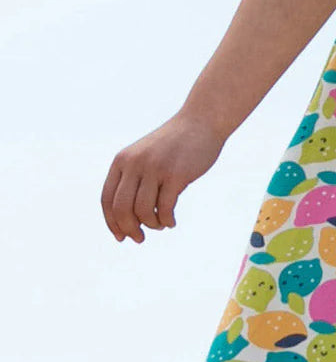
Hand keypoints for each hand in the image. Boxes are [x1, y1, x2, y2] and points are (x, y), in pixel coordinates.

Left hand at [101, 112, 225, 242]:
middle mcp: (135, 163)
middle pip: (121, 209)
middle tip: (139, 239)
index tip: (120, 237)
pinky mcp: (176, 174)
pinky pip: (164, 208)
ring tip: (161, 225)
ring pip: (143, 211)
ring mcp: (155, 168)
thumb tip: (128, 219)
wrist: (202, 122)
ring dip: (151, 225)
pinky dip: (166, 220)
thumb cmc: (175, 144)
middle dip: (129, 229)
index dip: (111, 223)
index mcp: (123, 160)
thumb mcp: (145, 156)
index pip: (107, 199)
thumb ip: (133, 179)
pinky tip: (171, 221)